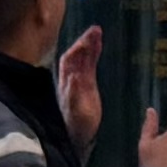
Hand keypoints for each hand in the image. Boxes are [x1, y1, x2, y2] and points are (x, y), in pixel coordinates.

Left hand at [55, 25, 104, 143]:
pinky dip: (94, 53)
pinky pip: (90, 64)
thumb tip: (74, 76)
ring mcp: (80, 81)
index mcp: (67, 83)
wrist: (80, 136)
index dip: (77, 49)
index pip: (69, 61)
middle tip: (96, 29)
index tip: (87, 40)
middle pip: (76, 55)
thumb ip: (73, 94)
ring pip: (84, 58)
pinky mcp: (89, 84)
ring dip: (90, 44)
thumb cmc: (77, 125)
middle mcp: (72, 79)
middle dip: (84, 42)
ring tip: (98, 30)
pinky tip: (100, 44)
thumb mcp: (76, 111)